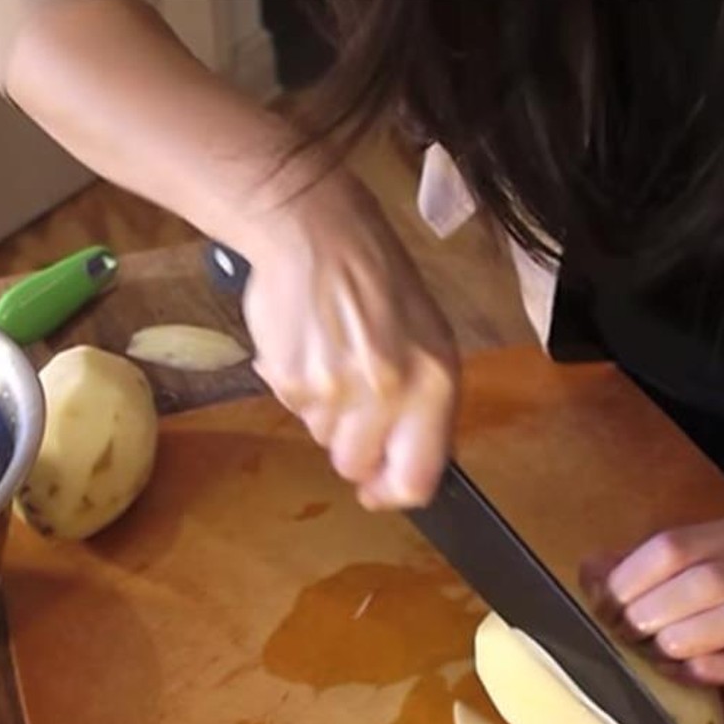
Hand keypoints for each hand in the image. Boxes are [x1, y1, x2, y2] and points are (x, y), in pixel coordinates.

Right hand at [239, 174, 458, 509]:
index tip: (379, 491)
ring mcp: (334, 390)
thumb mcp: (429, 341)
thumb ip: (424, 407)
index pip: (416, 479)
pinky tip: (308, 347)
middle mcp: (387, 393)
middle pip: (356, 465)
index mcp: (434, 383)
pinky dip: (297, 387)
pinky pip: (292, 409)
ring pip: (322, 438)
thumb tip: (402, 467)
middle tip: (352, 397)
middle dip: (352, 443)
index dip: (393, 493)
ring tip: (333, 358)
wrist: (316, 230)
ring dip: (325, 411)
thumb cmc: (380, 281)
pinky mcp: (289, 380)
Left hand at [581, 513, 723, 693]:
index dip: (633, 575)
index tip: (604, 602)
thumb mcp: (703, 567)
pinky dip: (715, 669)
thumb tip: (592, 571)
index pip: (680, 544)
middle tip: (624, 631)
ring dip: (685, 637)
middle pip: (711, 578)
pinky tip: (682, 672)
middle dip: (657, 607)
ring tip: (653, 650)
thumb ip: (648, 566)